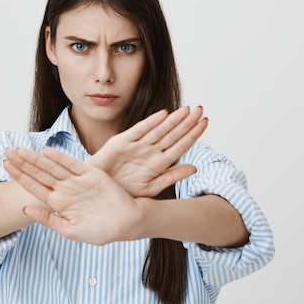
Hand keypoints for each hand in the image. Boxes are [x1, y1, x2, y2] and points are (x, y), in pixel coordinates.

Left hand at [3, 147, 146, 244]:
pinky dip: (60, 158)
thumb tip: (25, 209)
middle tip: (5, 152)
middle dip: (22, 163)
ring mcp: (77, 180)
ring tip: (20, 150)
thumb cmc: (101, 231)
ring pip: (52, 166)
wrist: (126, 224)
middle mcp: (65, 189)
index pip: (34, 186)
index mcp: (58, 203)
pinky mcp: (91, 174)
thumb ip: (48, 220)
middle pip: (39, 173)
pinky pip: (72, 164)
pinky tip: (46, 152)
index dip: (19, 176)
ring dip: (37, 158)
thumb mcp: (70, 230)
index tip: (5, 166)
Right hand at [89, 106, 207, 197]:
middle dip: (187, 122)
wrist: (98, 193)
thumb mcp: (151, 188)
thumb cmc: (123, 192)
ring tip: (187, 109)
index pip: (180, 145)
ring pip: (159, 130)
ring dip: (173, 119)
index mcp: (159, 163)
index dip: (193, 134)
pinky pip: (138, 131)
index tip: (205, 122)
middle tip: (200, 109)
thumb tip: (194, 168)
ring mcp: (136, 145)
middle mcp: (149, 151)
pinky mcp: (121, 142)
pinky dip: (150, 123)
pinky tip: (163, 114)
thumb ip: (171, 177)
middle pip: (172, 134)